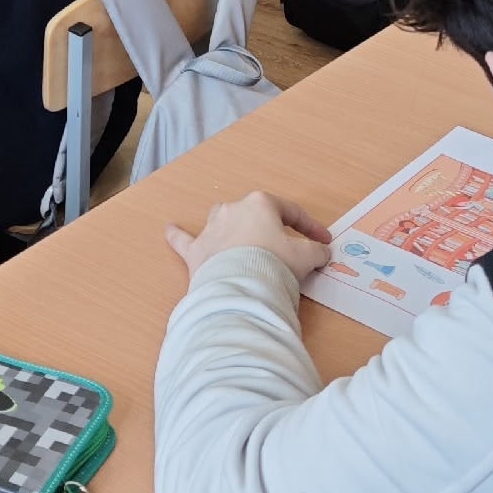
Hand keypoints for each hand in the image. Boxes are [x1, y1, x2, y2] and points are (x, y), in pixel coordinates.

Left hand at [166, 192, 331, 283]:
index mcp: (260, 204)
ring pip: (221, 221)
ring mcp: (211, 230)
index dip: (311, 227)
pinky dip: (176, 235)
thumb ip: (316, 251)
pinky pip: (183, 239)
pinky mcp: (195, 251)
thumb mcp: (305, 257)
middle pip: (254, 215)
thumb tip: (323, 251)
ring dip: (231, 229)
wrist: (240, 288)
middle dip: (269, 230)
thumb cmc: (275, 264)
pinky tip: (168, 228)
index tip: (324, 242)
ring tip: (239, 240)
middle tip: (284, 249)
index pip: (291, 212)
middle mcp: (233, 210)